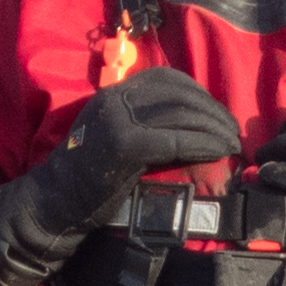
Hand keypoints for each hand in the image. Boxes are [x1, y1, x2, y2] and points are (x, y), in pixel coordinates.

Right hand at [0, 67, 243, 285]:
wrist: (52, 206)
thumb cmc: (86, 182)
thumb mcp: (114, 140)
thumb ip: (143, 126)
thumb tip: (189, 128)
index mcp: (114, 94)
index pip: (168, 79)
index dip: (199, 95)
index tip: (217, 116)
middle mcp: (115, 99)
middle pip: (180, 93)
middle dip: (213, 111)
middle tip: (233, 133)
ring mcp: (118, 119)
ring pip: (182, 113)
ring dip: (215, 127)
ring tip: (233, 144)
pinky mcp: (125, 144)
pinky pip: (176, 138)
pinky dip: (203, 143)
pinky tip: (220, 151)